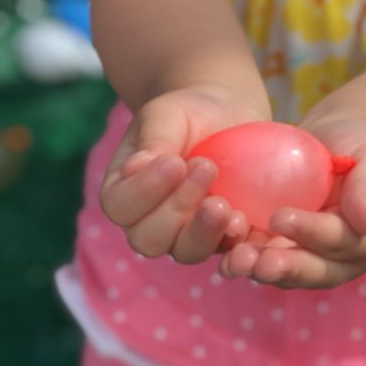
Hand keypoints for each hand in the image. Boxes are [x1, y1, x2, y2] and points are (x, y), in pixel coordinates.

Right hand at [100, 85, 268, 264]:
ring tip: (223, 203)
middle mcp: (149, 221)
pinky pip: (227, 252)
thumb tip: (135, 168)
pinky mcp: (222, 237)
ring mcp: (185, 234)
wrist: (227, 115)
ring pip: (186, 251)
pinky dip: (235, 242)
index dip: (145, 191)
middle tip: (205, 169)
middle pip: (150, 239)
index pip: (121, 207)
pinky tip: (244, 220)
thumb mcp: (166, 114)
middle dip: (177, 208)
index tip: (174, 162)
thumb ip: (153, 139)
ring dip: (204, 231)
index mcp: (123, 191)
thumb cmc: (187, 112)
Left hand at [218, 115, 365, 289]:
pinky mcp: (283, 249)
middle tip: (257, 263)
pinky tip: (222, 252)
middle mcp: (340, 259)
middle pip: (313, 270)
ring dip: (259, 269)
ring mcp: (310, 257)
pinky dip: (245, 257)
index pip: (340, 240)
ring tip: (234, 263)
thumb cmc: (363, 146)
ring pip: (285, 272)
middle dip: (284, 267)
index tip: (280, 218)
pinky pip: (264, 257)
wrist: (339, 144)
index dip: (311, 232)